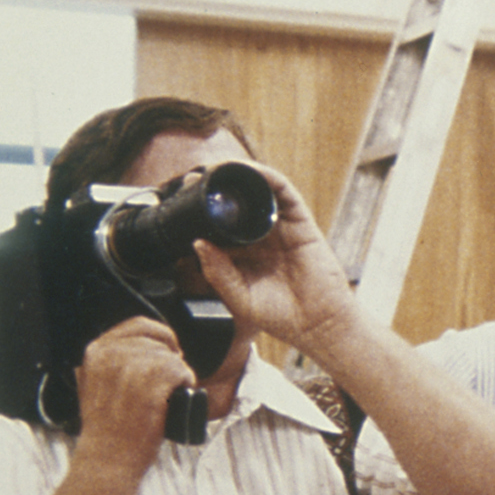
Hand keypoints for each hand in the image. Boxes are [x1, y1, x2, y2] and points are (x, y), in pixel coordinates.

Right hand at [73, 316, 196, 475]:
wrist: (108, 458)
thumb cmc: (107, 429)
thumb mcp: (94, 384)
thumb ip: (110, 362)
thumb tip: (138, 348)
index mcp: (96, 351)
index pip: (139, 324)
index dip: (161, 336)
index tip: (168, 351)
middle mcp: (111, 354)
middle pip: (159, 340)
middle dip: (171, 358)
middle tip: (169, 380)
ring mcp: (130, 367)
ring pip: (172, 356)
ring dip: (178, 374)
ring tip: (167, 394)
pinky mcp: (150, 382)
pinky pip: (182, 370)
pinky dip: (185, 383)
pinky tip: (175, 398)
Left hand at [190, 161, 364, 363]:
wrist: (317, 324)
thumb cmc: (281, 315)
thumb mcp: (237, 296)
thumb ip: (217, 272)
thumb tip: (197, 243)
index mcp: (240, 254)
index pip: (215, 225)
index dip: (197, 212)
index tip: (176, 203)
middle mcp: (259, 237)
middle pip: (233, 204)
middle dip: (212, 188)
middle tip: (189, 181)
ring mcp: (279, 227)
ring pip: (256, 192)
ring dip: (237, 176)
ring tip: (215, 170)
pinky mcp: (300, 222)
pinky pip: (284, 192)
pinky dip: (267, 177)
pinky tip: (250, 172)